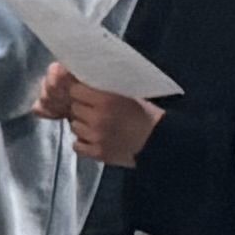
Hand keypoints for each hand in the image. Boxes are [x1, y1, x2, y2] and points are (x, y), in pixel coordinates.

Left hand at [42, 70, 159, 167]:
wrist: (160, 142)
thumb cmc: (146, 116)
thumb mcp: (128, 95)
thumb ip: (106, 90)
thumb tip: (85, 82)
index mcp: (107, 100)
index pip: (75, 90)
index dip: (79, 91)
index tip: (83, 93)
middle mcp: (98, 118)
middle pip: (74, 108)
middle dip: (81, 108)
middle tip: (93, 110)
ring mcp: (96, 137)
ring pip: (74, 126)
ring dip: (82, 125)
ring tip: (97, 125)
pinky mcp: (98, 153)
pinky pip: (76, 145)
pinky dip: (83, 143)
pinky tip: (94, 139)